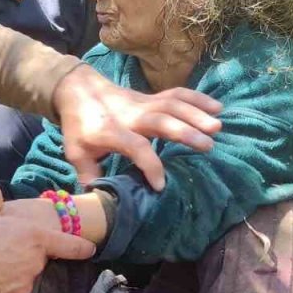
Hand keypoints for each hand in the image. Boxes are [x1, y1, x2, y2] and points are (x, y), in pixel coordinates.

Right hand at [0, 185, 94, 292]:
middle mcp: (35, 263)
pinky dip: (3, 281)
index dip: (81, 246)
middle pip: (38, 255)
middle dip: (24, 250)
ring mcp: (24, 284)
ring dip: (13, 265)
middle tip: (0, 243)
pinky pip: (12, 286)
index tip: (90, 249)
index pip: (68, 244)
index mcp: (34, 238)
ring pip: (24, 271)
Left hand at [52, 65, 222, 189]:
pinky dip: (197, 98)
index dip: (149, 165)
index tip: (160, 185)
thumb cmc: (78, 126)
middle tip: (208, 145)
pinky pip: (176, 95)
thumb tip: (100, 202)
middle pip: (160, 120)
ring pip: (171, 105)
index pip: (135, 147)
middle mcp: (130, 116)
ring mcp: (142, 104)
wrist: (78, 90)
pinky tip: (217, 107)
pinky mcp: (151, 98)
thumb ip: (89, 175)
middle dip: (184, 131)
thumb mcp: (75, 152)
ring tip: (217, 127)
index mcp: (110, 131)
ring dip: (196, 113)